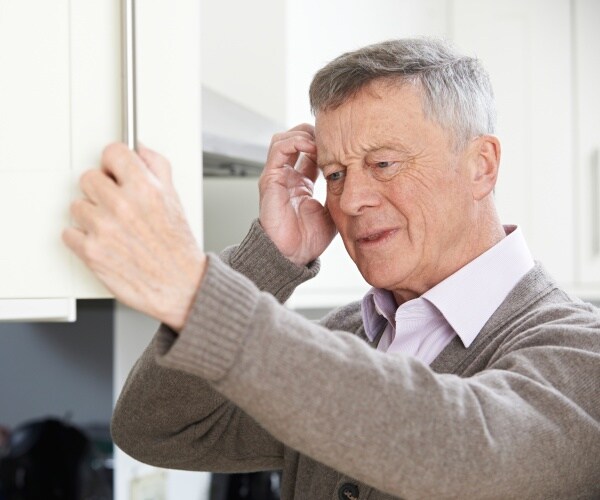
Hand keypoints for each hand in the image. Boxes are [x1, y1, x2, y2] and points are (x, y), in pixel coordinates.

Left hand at [63, 143, 204, 330]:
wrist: (180, 286)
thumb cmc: (178, 248)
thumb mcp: (175, 199)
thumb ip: (157, 168)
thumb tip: (141, 150)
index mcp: (145, 189)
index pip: (112, 152)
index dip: (115, 162)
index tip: (116, 170)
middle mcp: (122, 206)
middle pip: (88, 177)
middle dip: (101, 189)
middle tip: (114, 203)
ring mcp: (104, 229)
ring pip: (77, 205)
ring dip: (91, 215)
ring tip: (112, 227)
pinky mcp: (91, 252)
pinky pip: (69, 233)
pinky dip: (82, 238)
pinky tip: (103, 242)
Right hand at [259, 124, 336, 265]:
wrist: (293, 254)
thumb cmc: (309, 238)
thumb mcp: (333, 209)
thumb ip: (339, 191)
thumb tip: (357, 177)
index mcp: (301, 183)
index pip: (310, 152)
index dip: (325, 144)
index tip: (343, 146)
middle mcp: (287, 176)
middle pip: (296, 139)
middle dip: (314, 134)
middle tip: (332, 139)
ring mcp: (277, 176)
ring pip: (284, 138)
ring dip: (304, 134)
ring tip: (320, 141)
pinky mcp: (270, 178)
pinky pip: (279, 148)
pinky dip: (295, 141)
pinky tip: (310, 145)